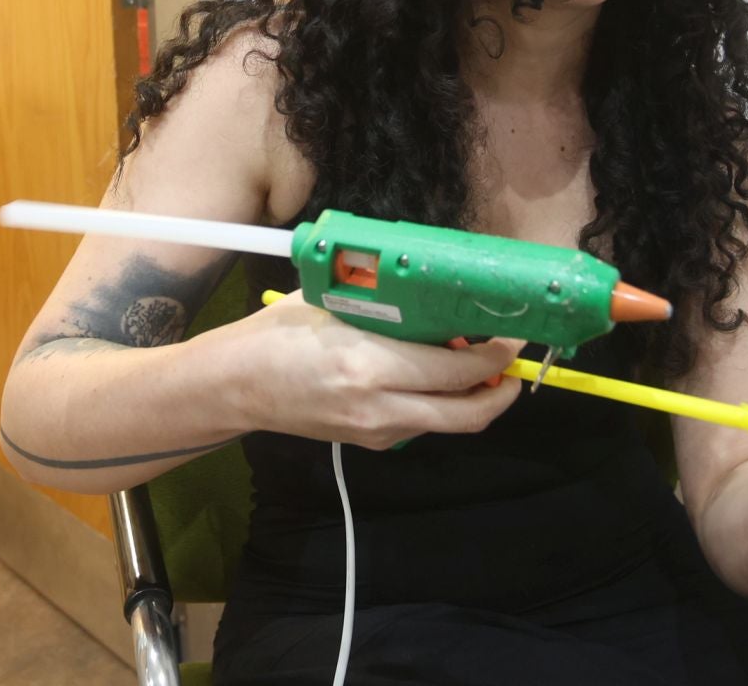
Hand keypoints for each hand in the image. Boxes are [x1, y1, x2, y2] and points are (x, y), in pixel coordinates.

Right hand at [217, 296, 525, 449]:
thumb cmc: (278, 334)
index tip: (513, 334)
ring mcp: (374, 433)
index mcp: (370, 366)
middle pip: (468, 413)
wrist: (234, 386)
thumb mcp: (335, 306)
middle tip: (512, 361)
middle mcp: (379, 408)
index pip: (458, 371)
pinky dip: (442, 405)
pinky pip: (421, 426)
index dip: (497, 356)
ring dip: (474, 399)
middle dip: (502, 389)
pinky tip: (437, 378)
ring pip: (448, 424)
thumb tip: (439, 303)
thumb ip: (388, 311)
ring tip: (480, 366)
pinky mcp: (367, 443)